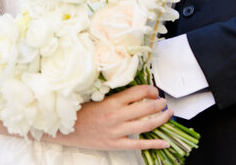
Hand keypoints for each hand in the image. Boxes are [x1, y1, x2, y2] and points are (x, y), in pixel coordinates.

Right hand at [46, 85, 172, 150]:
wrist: (67, 129)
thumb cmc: (82, 111)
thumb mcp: (99, 98)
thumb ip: (117, 96)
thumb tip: (137, 92)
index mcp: (113, 101)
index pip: (139, 92)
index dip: (151, 90)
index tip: (155, 91)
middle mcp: (117, 116)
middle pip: (147, 108)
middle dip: (160, 104)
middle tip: (164, 102)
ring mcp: (117, 131)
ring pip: (146, 125)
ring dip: (161, 119)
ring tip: (168, 114)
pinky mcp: (116, 144)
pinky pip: (138, 144)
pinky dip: (154, 144)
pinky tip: (164, 142)